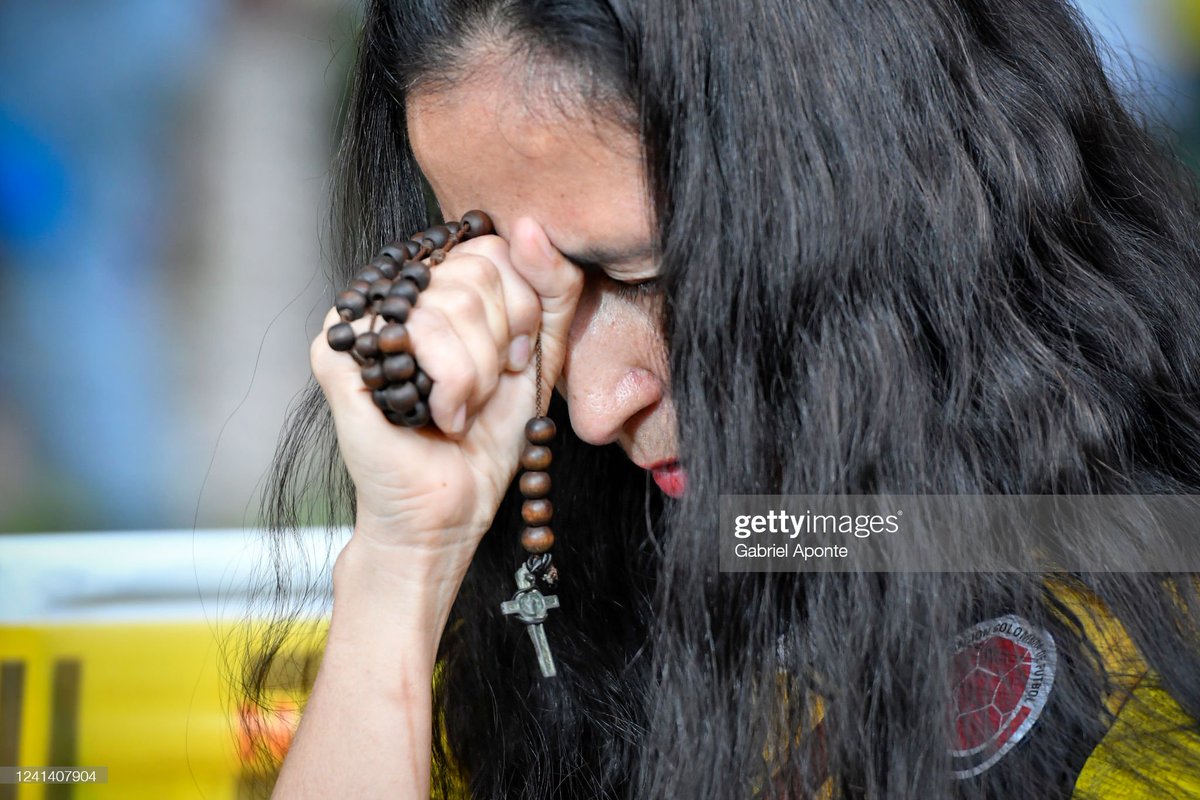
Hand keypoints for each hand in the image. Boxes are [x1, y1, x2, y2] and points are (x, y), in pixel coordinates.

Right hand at [311, 217, 582, 577]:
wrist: (449, 508)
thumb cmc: (486, 438)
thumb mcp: (538, 354)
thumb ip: (550, 289)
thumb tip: (529, 226)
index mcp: (437, 285)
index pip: (496, 248)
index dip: (521, 309)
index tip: (514, 360)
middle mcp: (395, 291)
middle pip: (477, 270)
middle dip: (501, 344)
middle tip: (483, 390)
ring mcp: (362, 317)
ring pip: (453, 301)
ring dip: (478, 373)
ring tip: (458, 408)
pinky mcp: (337, 351)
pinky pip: (421, 331)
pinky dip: (451, 384)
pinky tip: (435, 414)